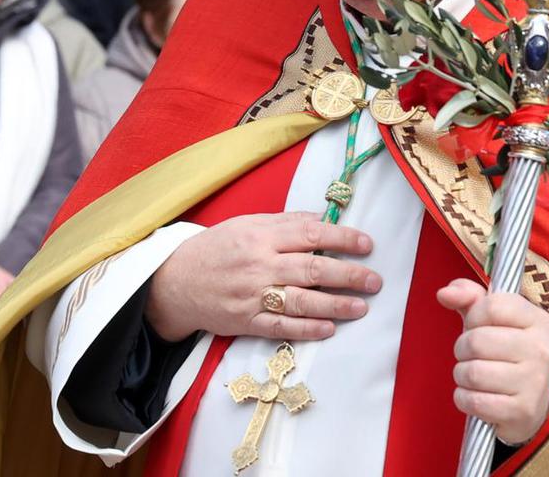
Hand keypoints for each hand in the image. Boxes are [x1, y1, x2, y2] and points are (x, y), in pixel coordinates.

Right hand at [146, 212, 380, 343]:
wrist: (175, 282)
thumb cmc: (215, 248)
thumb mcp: (247, 224)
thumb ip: (285, 222)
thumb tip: (322, 219)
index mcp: (260, 236)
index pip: (309, 234)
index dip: (342, 238)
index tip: (366, 244)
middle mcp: (259, 265)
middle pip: (311, 268)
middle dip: (347, 274)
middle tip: (374, 279)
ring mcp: (252, 296)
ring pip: (301, 301)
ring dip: (335, 304)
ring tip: (361, 307)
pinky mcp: (245, 322)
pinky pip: (281, 327)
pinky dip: (306, 329)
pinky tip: (329, 328)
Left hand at [438, 279, 548, 446]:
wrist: (531, 400)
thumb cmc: (505, 351)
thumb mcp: (492, 318)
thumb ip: (468, 296)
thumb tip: (444, 293)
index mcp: (537, 320)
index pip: (491, 306)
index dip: (473, 316)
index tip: (475, 326)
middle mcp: (540, 349)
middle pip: (477, 341)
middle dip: (462, 349)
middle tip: (470, 355)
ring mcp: (534, 382)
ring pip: (473, 373)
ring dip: (461, 375)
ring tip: (472, 375)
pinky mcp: (522, 411)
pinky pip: (474, 401)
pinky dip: (464, 398)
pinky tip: (474, 395)